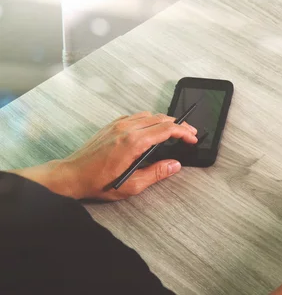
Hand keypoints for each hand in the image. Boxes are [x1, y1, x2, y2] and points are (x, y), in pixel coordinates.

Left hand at [54, 112, 197, 199]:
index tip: (192, 138)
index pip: (166, 129)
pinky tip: (152, 129)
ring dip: (164, 120)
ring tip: (174, 130)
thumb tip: (174, 165)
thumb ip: (156, 173)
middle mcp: (126, 128)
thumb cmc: (97, 182)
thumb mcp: (132, 185)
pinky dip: (150, 120)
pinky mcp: (112, 125)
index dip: (184, 132)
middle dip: (178, 125)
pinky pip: (136, 116)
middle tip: (189, 133)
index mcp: (133, 142)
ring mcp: (118, 124)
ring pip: (149, 115)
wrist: (71, 175)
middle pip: (160, 118)